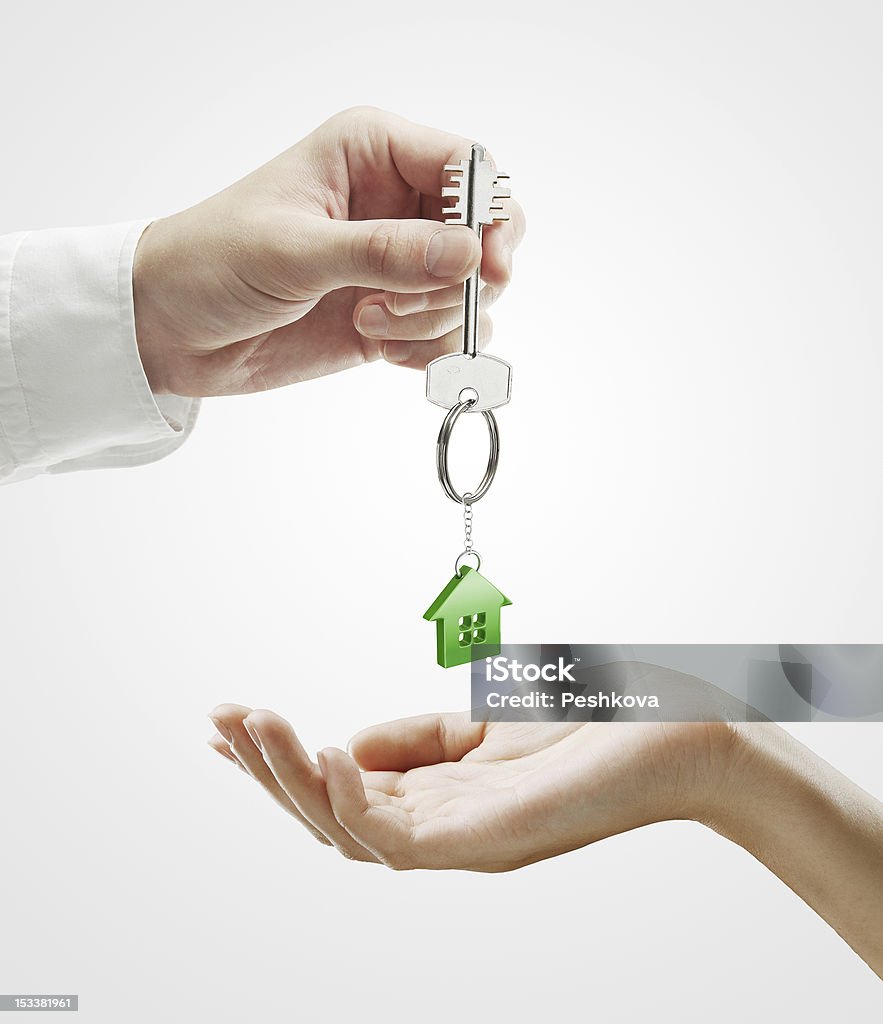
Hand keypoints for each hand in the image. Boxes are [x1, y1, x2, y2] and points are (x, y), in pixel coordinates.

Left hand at [133, 107, 524, 395]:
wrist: (172, 329)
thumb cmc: (212, 261)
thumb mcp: (294, 250)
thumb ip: (384, 252)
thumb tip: (468, 253)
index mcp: (374, 154)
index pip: (468, 166)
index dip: (488, 214)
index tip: (482, 266)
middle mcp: (396, 204)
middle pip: (486, 233)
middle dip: (461, 279)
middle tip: (402, 303)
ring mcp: (399, 265)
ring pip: (472, 292)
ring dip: (433, 320)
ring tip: (368, 322)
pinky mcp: (395, 316)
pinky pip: (450, 335)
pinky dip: (431, 352)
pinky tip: (384, 351)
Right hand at [207, 691, 736, 870]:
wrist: (671, 738)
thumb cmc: (587, 730)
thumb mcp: (481, 726)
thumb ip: (417, 738)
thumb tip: (348, 744)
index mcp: (436, 802)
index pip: (338, 792)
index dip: (279, 762)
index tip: (231, 722)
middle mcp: (437, 830)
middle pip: (326, 816)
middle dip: (266, 771)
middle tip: (222, 720)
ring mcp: (455, 842)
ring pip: (343, 831)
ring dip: (289, 778)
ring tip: (254, 724)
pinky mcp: (478, 843)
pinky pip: (391, 836)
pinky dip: (347, 795)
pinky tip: (325, 748)